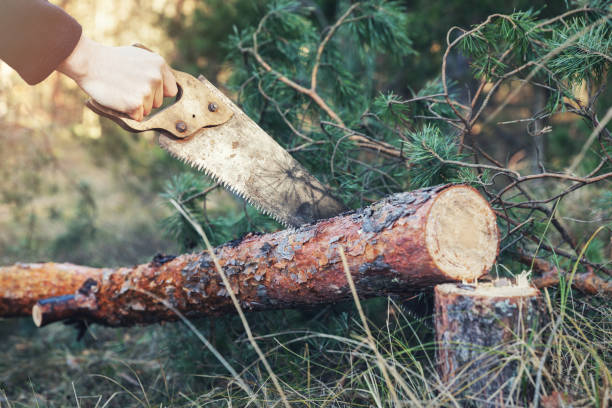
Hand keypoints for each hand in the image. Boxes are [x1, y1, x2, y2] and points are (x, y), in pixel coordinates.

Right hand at [57, 34, 177, 120]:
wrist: (88, 61)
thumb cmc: (109, 60)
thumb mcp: (138, 57)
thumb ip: (152, 70)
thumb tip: (162, 85)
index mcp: (159, 64)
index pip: (171, 90)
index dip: (158, 93)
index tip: (147, 91)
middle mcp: (156, 77)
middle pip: (158, 102)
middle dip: (144, 99)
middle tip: (127, 87)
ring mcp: (147, 91)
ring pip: (148, 110)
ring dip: (135, 106)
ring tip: (121, 91)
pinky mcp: (136, 104)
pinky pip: (138, 117)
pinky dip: (127, 113)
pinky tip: (118, 98)